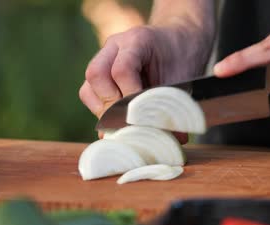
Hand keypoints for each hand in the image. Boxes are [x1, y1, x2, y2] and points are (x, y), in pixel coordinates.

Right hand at [79, 26, 210, 142]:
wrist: (178, 44)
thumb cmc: (181, 60)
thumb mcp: (182, 79)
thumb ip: (171, 104)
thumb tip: (176, 139)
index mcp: (136, 40)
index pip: (121, 70)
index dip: (129, 96)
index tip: (140, 115)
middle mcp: (114, 46)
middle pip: (95, 74)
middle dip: (110, 104)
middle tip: (127, 121)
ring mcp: (103, 59)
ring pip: (87, 88)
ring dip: (102, 111)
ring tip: (122, 123)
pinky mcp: (99, 74)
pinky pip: (89, 95)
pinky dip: (101, 111)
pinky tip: (118, 120)